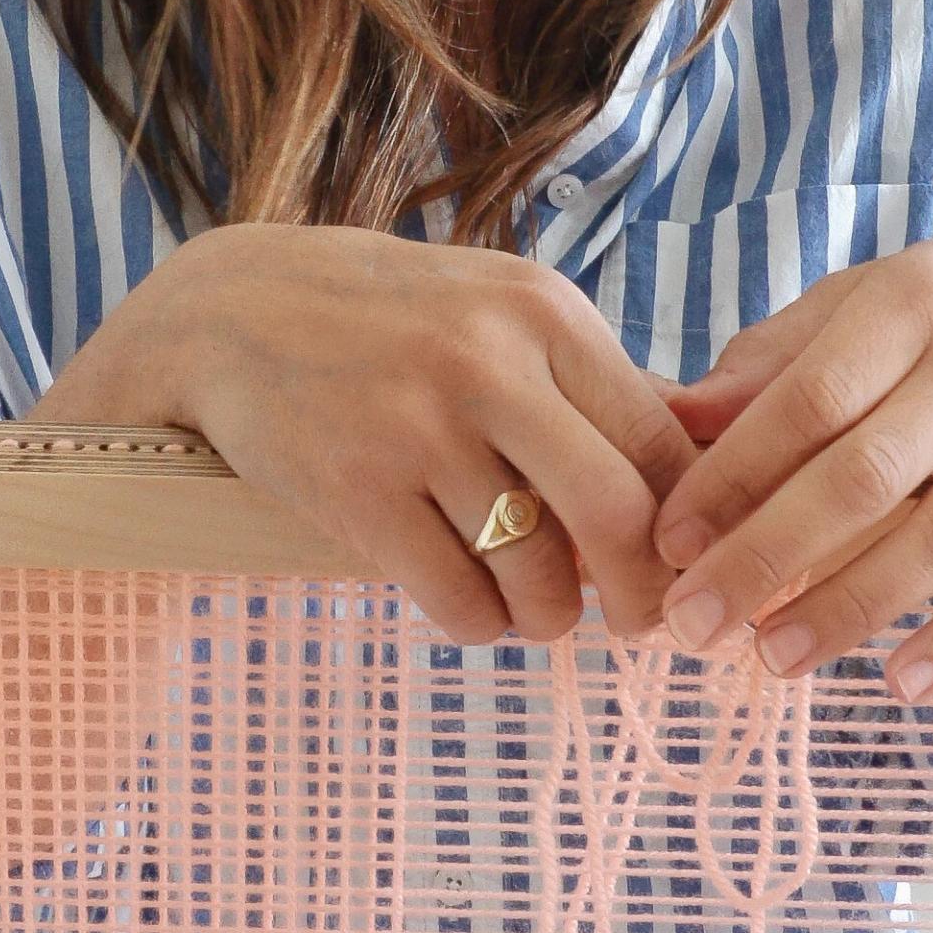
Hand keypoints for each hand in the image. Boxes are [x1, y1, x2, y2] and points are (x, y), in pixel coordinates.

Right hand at [33, 224, 694, 637]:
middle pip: (618, 515)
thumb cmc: (387, 323)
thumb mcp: (495, 309)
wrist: (228, 313)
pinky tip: (464, 602)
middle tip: (636, 622)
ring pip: (534, 573)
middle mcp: (488, 363)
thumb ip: (587, 382)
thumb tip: (705, 470)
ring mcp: (417, 426)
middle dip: (641, 594)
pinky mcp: (355, 489)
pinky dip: (476, 622)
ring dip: (545, 616)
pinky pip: (456, 600)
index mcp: (543, 313)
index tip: (683, 565)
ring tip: (529, 608)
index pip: (660, 440)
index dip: (687, 524)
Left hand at [650, 237, 932, 699]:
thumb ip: (779, 358)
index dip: (733, 477)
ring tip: (775, 659)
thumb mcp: (879, 300)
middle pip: (863, 476)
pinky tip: (905, 683)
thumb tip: (673, 415)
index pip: (809, 399)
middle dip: (765, 557)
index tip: (670, 543)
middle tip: (694, 624)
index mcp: (913, 303)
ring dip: (851, 607)